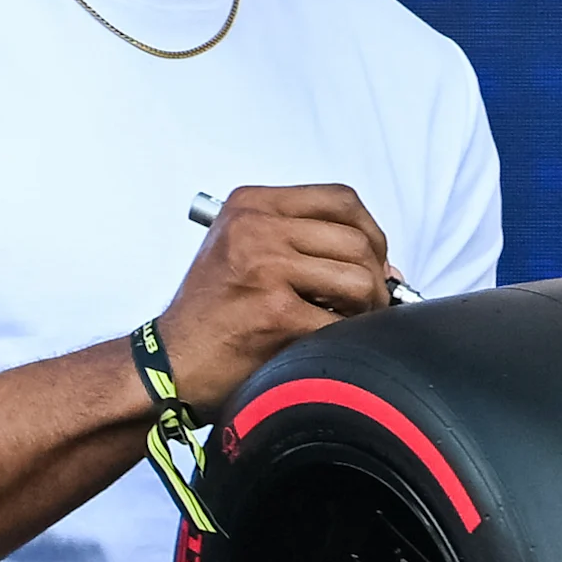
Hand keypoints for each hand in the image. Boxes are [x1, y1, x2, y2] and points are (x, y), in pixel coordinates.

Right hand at [154, 184, 392, 411]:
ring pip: (358, 278)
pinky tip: (324, 344)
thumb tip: (390, 267)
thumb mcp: (247, 253)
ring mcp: (264, 267)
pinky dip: (343, 337)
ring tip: (348, 323)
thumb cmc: (213, 314)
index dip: (370, 231)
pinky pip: (340, 322)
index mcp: (251, 204)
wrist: (170, 362)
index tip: (372, 260)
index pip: (340, 199)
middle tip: (368, 303)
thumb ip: (308, 246)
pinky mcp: (274, 312)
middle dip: (376, 277)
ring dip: (366, 308)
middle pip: (356, 239)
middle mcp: (255, 227)